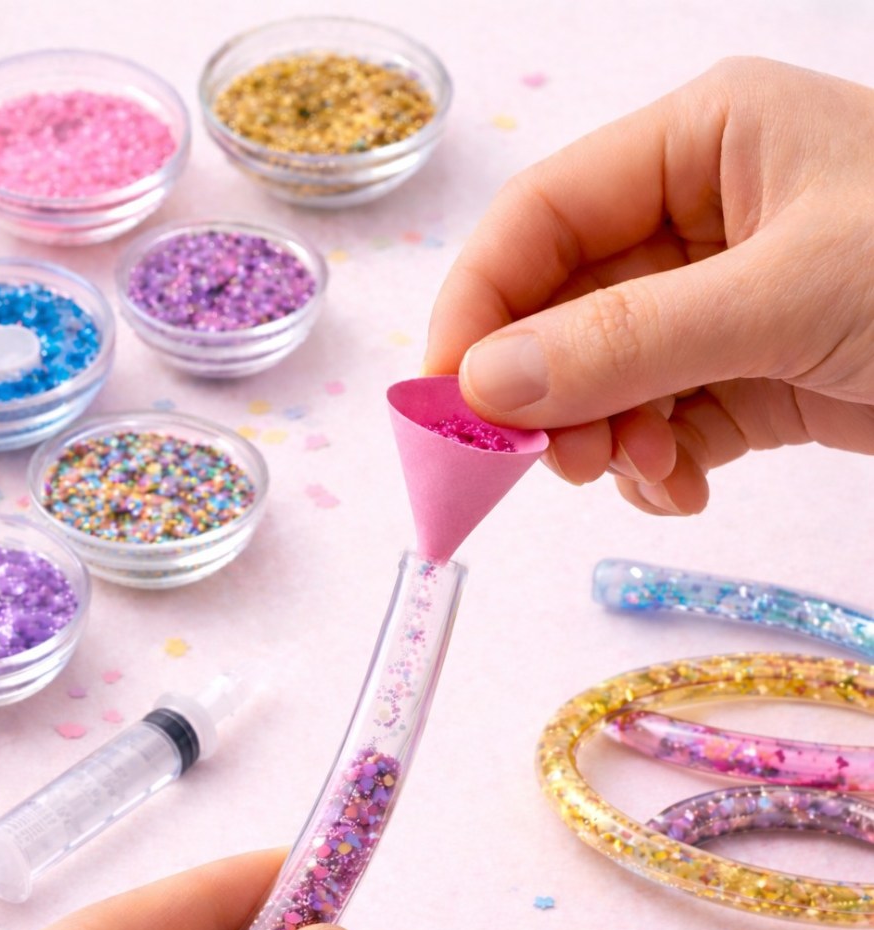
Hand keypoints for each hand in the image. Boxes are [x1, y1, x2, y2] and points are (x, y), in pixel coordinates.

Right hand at [426, 58, 873, 514]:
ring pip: (601, 376)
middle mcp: (694, 215)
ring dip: (606, 437)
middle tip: (557, 463)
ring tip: (650, 474)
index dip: (477, 306)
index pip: (538, 218)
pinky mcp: (742, 373)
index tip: (445, 400)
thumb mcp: (782, 296)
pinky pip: (656, 420)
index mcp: (696, 142)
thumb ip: (626, 339)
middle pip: (560, 307)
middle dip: (551, 392)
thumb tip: (485, 385)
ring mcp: (715, 301)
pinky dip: (656, 466)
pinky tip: (686, 487)